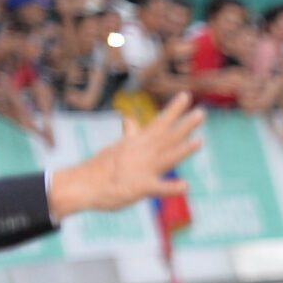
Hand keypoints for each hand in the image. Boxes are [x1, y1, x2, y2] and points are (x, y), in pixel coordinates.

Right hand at [46, 93, 203, 219]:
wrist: (80, 186)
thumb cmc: (101, 167)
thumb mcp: (118, 148)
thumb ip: (130, 135)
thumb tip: (129, 118)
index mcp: (138, 144)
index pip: (159, 123)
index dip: (173, 110)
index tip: (186, 95)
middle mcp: (142, 153)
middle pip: (167, 137)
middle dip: (184, 125)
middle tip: (202, 112)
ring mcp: (141, 169)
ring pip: (166, 158)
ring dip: (183, 150)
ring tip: (200, 142)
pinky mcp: (139, 188)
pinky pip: (157, 188)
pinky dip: (171, 188)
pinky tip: (185, 186)